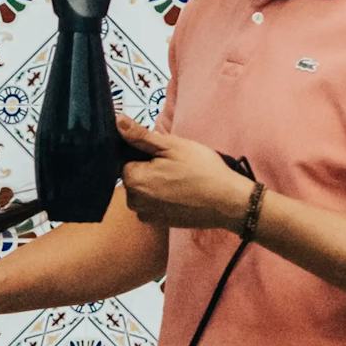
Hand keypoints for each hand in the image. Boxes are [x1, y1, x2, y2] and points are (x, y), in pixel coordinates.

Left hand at [116, 113, 255, 230]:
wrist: (227, 201)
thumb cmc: (202, 170)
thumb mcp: (172, 145)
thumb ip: (141, 135)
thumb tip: (118, 122)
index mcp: (133, 180)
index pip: (126, 160)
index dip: (144, 155)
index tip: (165, 155)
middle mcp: (134, 202)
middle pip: (134, 177)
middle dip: (149, 169)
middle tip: (176, 166)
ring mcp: (147, 215)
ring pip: (143, 191)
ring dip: (156, 184)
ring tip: (180, 179)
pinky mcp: (159, 223)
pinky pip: (153, 205)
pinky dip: (163, 198)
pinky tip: (182, 193)